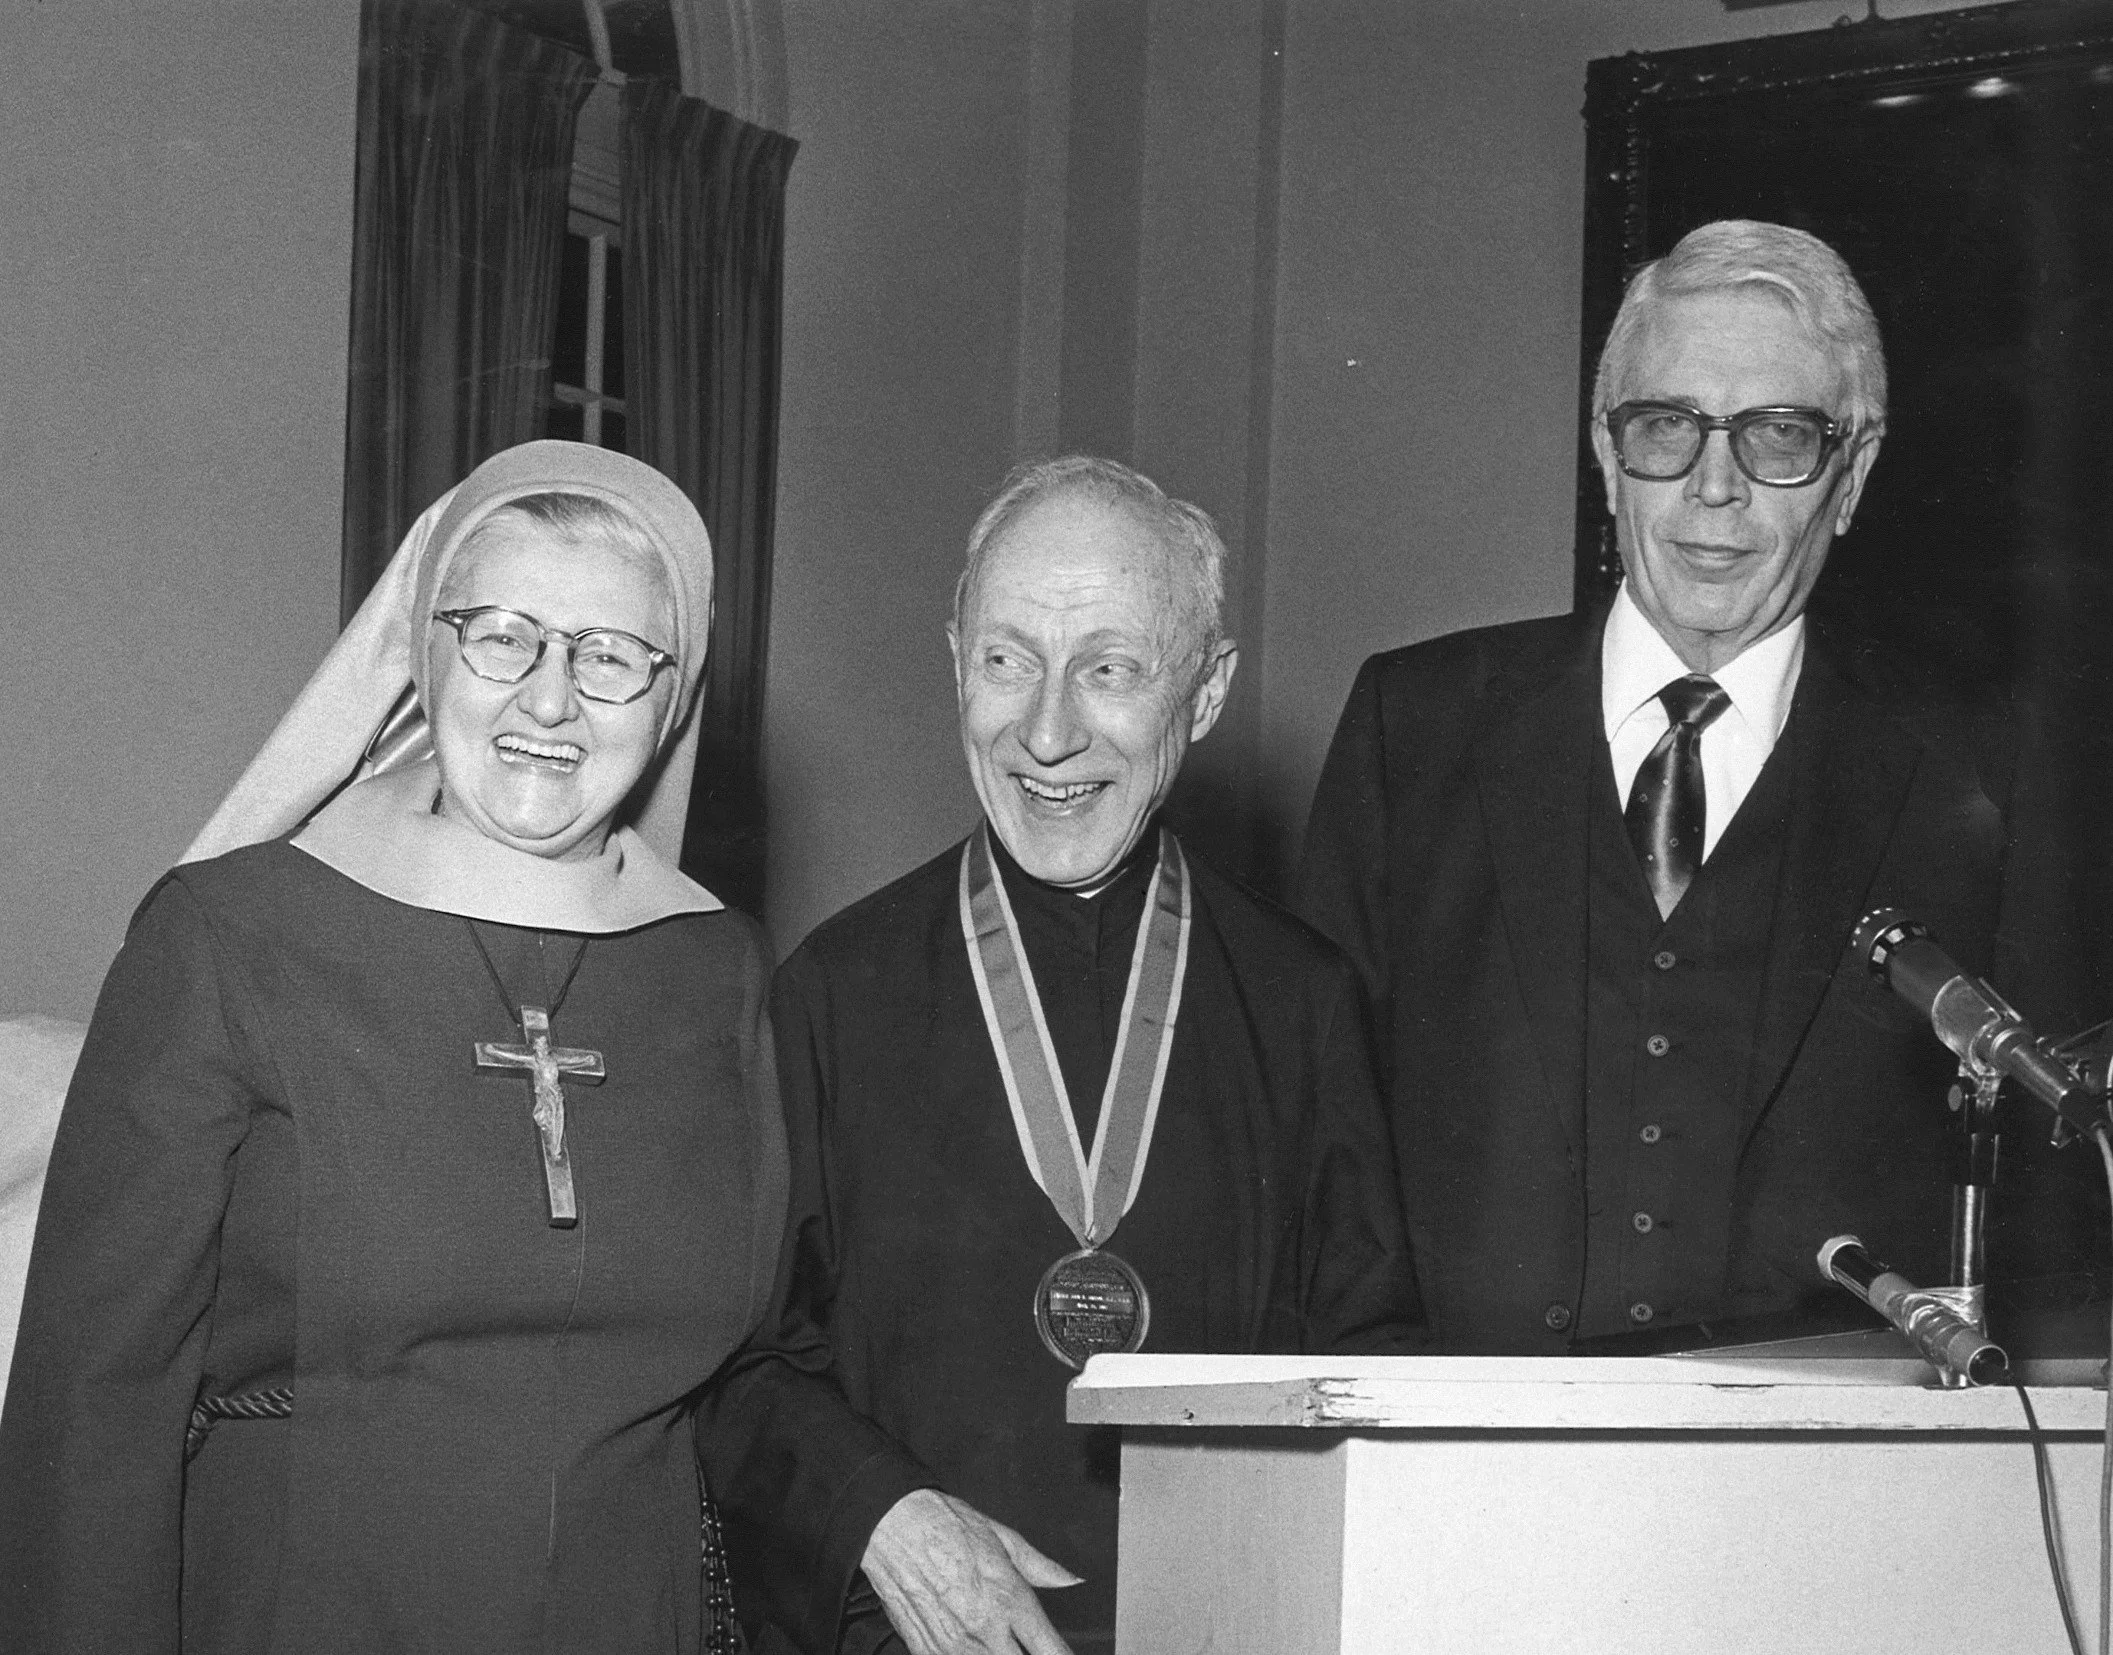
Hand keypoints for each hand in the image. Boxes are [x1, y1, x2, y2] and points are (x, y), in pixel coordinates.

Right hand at [860, 1488, 1080, 1654]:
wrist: (892, 1527)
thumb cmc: (946, 1526)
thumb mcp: (1002, 1538)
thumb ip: (1041, 1567)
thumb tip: (1072, 1581)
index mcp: (1010, 1600)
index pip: (1051, 1650)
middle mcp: (985, 1630)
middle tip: (1028, 1645)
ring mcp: (955, 1647)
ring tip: (998, 1641)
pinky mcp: (927, 1653)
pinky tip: (973, 1643)